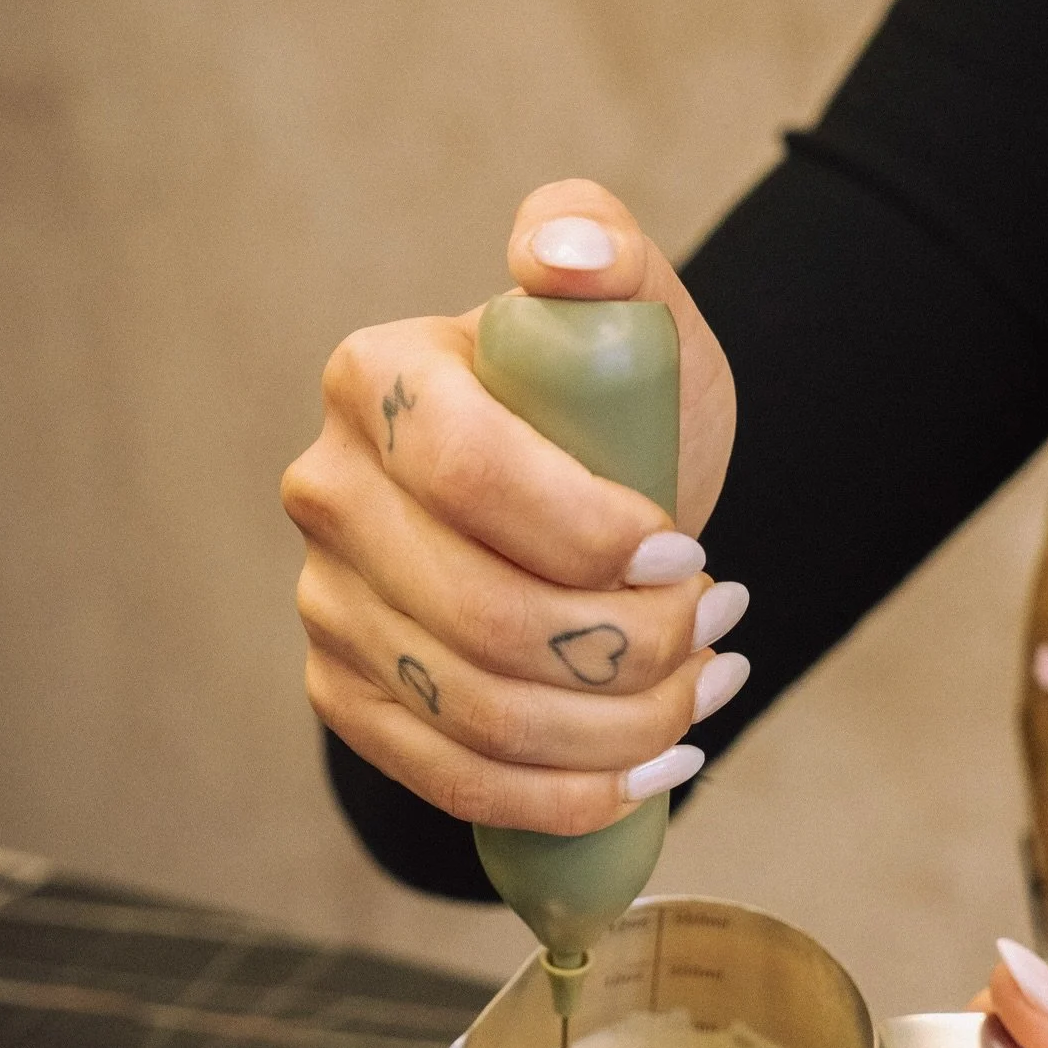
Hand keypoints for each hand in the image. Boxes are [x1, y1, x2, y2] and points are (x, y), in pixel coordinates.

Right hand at [281, 181, 742, 833]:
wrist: (577, 504)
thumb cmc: (612, 413)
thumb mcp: (634, 317)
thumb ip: (606, 249)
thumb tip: (562, 252)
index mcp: (374, 379)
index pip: (472, 474)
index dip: (590, 535)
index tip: (688, 553)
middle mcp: (326, 494)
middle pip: (485, 618)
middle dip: (631, 647)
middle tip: (721, 624)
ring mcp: (327, 607)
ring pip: (479, 715)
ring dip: (622, 727)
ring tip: (710, 686)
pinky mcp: (347, 699)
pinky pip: (454, 782)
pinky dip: (569, 798)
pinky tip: (657, 772)